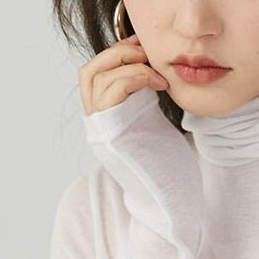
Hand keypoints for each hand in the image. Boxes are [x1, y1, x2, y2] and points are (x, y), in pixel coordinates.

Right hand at [79, 35, 203, 258]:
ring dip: (129, 64)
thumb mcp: (154, 128)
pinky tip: (159, 87)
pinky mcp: (112, 135)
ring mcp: (101, 130)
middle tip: (148, 54)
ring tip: (157, 76)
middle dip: (118, 53)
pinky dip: (135, 77)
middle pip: (88, 71)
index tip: (146, 51)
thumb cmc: (168, 172)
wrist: (169, 207)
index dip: (117, 55)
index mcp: (107, 121)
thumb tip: (154, 74)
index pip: (95, 75)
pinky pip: (111, 91)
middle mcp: (98, 125)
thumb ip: (145, 105)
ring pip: (95, 76)